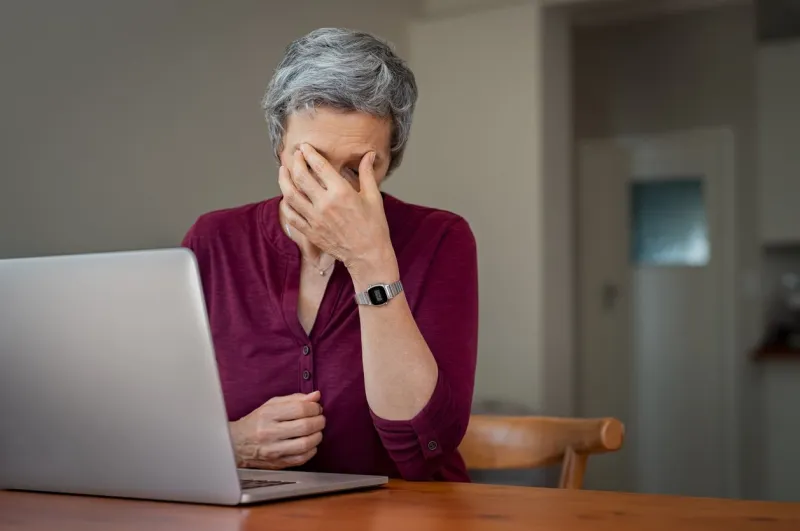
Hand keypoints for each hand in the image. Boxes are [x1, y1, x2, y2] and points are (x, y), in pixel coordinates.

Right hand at [229, 391, 324, 469]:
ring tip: (316, 431)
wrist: (237, 444)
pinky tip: (310, 444)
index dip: (314, 407)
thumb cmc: (256, 422)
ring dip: (317, 436)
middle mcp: (270, 432)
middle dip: (319, 421)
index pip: (300, 409)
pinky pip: (302, 458)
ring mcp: (273, 450)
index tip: (316, 408)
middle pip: (305, 426)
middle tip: (320, 419)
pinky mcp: (277, 463)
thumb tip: (316, 396)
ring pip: (306, 444)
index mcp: (268, 414)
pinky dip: (312, 450)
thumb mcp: (271, 405)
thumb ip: (294, 399)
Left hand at [278, 144, 396, 277]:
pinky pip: (291, 215)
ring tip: (283, 171)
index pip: (320, 166)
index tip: (305, 147)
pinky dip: (285, 203)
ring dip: (284, 180)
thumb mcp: (373, 197)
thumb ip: (367, 173)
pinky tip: (285, 196)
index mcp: (341, 192)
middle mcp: (325, 204)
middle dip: (296, 162)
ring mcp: (315, 219)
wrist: (368, 255)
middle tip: (295, 156)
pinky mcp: (310, 231)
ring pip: (290, 194)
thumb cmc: (374, 227)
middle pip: (301, 177)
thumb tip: (369, 154)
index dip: (309, 153)